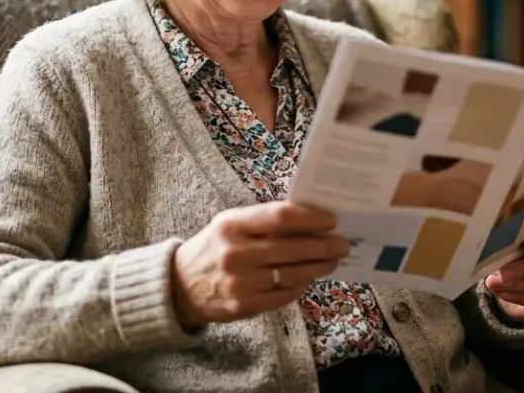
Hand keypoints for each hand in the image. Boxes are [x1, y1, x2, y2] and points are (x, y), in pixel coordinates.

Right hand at [170, 201, 349, 325]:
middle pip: (291, 248)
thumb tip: (310, 219)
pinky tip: (310, 278)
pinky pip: (284, 295)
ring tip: (332, 261)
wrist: (180, 287)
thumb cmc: (213, 248)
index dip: (310, 218)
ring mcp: (240, 282)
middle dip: (323, 246)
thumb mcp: (229, 224)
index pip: (279, 217)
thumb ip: (263, 220)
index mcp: (231, 225)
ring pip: (292, 274)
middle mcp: (235, 253)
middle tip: (342, 244)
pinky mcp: (244, 306)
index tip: (331, 220)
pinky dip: (301, 286)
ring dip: (318, 267)